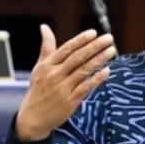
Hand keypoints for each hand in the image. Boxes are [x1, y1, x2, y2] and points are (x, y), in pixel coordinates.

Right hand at [15, 24, 115, 141]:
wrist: (33, 117)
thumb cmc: (39, 88)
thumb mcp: (40, 67)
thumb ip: (46, 47)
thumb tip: (44, 26)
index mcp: (47, 65)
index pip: (66, 49)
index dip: (81, 40)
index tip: (94, 32)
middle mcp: (55, 75)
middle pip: (78, 58)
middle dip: (94, 46)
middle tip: (108, 38)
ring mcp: (63, 88)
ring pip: (84, 71)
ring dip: (99, 60)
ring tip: (111, 51)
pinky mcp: (70, 101)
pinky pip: (86, 87)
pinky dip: (97, 79)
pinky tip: (107, 71)